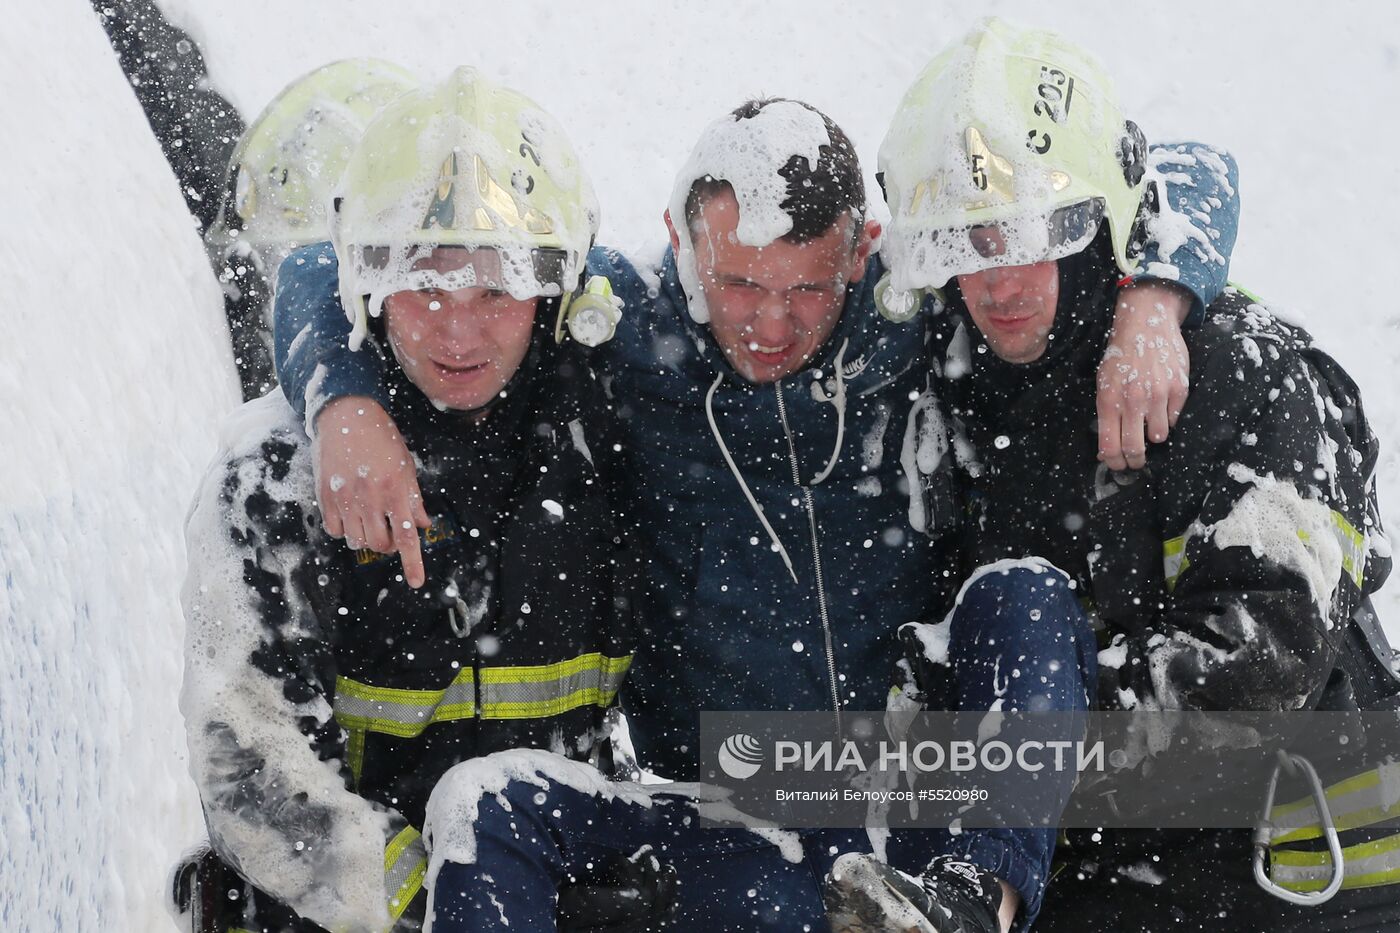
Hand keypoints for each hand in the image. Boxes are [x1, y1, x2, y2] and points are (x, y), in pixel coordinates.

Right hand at [312, 397, 430, 587]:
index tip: (416, 582)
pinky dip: (345, 531)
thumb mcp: (406, 465)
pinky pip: (335, 530)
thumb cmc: (381, 438)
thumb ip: (414, 499)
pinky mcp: (326, 496)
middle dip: (388, 545)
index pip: (406, 536)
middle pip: (380, 544)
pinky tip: (351, 515)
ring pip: (357, 541)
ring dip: (367, 539)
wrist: (346, 415)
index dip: (412, 562)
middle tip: (390, 531)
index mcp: (395, 489)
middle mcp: (370, 498)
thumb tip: (423, 525)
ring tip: (371, 521)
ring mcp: (345, 498)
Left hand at [1097, 281, 1191, 469]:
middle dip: (1135, 460)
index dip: (1114, 463)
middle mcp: (1133, 401)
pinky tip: (1161, 403)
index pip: (1110, 447)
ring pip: (1158, 436)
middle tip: (1136, 460)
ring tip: (1148, 422)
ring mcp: (1158, 396)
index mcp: (1108, 401)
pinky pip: (1174, 418)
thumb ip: (1106, 413)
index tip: (1118, 465)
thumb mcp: (1103, 383)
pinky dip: (1168, 417)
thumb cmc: (1121, 355)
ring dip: (1153, 434)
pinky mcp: (1179, 389)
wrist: (1146, 324)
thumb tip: (1108, 447)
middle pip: (1135, 449)